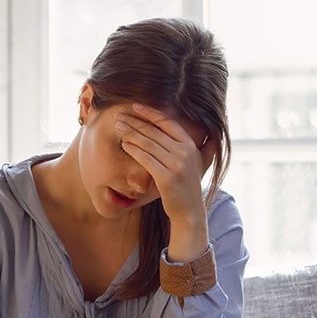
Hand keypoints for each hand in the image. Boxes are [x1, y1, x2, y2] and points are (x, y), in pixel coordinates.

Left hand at [115, 104, 216, 259]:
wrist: (189, 211)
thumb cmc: (186, 186)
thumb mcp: (195, 163)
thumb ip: (193, 147)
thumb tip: (199, 132)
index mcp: (191, 146)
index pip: (168, 123)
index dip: (150, 113)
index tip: (135, 106)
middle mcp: (185, 153)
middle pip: (155, 131)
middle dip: (135, 121)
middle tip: (119, 115)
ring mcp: (177, 165)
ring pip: (148, 143)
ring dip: (131, 133)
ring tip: (118, 126)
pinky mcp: (166, 177)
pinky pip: (146, 159)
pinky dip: (133, 150)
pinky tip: (124, 145)